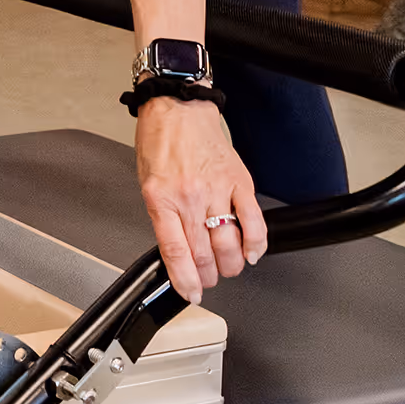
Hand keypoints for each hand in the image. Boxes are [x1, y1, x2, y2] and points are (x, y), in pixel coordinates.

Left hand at [136, 98, 265, 303]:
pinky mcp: (239, 182)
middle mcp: (189, 197)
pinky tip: (252, 253)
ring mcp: (216, 190)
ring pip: (229, 243)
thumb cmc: (159, 143)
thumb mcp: (147, 184)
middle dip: (208, 277)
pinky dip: (256, 243)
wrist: (178, 109)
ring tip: (228, 269)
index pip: (175, 253)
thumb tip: (175, 250)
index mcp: (160, 200)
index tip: (191, 294)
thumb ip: (162, 217)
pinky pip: (253, 220)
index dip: (185, 281)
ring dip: (231, 265)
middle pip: (203, 254)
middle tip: (208, 281)